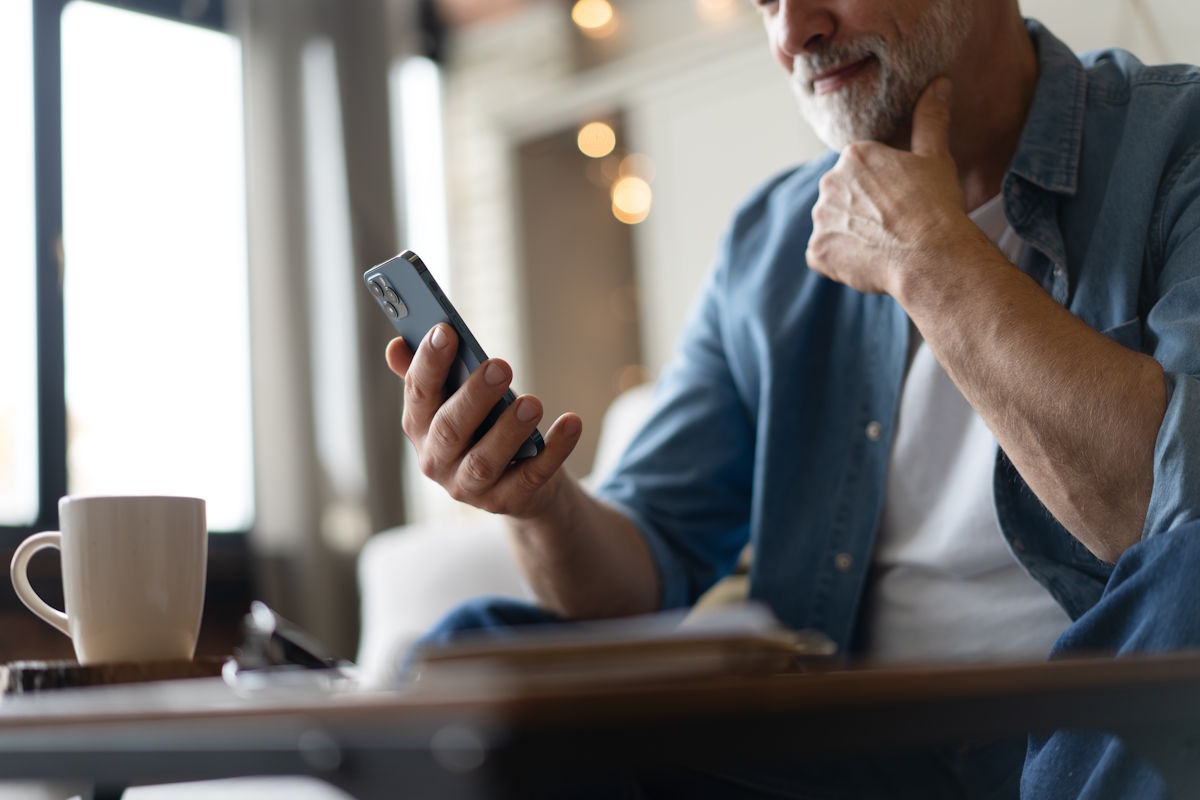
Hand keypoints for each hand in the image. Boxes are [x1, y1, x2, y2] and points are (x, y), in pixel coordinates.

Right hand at [386, 325, 582, 518]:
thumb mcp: (455, 402)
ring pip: (484, 462)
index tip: (446, 330)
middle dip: (473, 397)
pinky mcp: (507, 501)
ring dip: (508, 431)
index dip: (428, 362)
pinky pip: (531, 477)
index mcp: (420, 427)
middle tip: (501, 365)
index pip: (418, 393)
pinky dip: (553, 451)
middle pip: (449, 430)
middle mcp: (437, 461)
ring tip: (533, 402)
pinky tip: (571, 422)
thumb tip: (395, 346)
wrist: (518, 484)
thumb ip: (430, 376)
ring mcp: (470, 487)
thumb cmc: (482, 428)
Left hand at [806, 77, 973, 297]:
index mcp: (854, 156)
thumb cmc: (936, 205)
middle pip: (842, 197)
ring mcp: (821, 218)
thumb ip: (930, 119)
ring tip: (883, 244)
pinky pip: (824, 254)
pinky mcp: (817, 251)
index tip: (900, 202)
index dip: (882, 189)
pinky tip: (867, 260)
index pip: (860, 172)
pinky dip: (840, 260)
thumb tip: (939, 83)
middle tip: (893, 225)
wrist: (929, 256)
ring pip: (833, 225)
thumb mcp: (936, 157)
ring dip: (850, 234)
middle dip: (862, 210)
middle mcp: (829, 182)